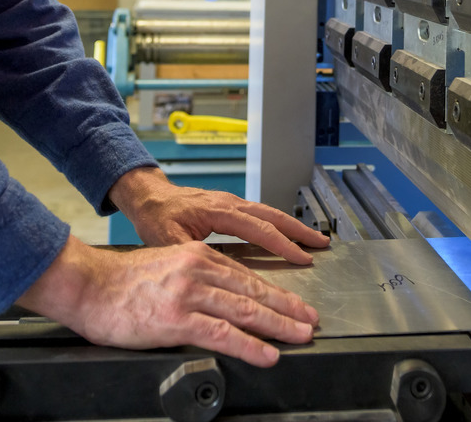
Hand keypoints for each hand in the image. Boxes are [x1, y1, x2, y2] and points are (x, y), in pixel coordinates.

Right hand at [16, 236, 318, 365]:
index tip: (295, 304)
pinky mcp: (177, 318)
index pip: (245, 276)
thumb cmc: (120, 283)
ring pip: (245, 310)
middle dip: (288, 307)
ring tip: (300, 335)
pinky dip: (250, 345)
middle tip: (311, 320)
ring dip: (279, 325)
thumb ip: (195, 278)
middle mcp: (198, 269)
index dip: (275, 293)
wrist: (87, 285)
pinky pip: (223, 333)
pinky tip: (267, 353)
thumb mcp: (166, 267)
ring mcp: (189, 293)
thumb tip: (221, 301)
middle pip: (253, 291)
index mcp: (196, 256)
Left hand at [109, 167, 331, 263]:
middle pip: (272, 215)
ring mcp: (230, 202)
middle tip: (322, 243)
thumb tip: (213, 274)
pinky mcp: (229, 206)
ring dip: (293, 225)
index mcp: (217, 211)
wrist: (147, 197)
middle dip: (300, 229)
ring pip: (269, 212)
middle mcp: (229, 203)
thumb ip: (191, 256)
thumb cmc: (155, 217)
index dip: (282, 244)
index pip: (258, 228)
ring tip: (314, 239)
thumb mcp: (167, 240)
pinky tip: (286, 234)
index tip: (302, 257)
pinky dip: (278, 223)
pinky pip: (260, 213)